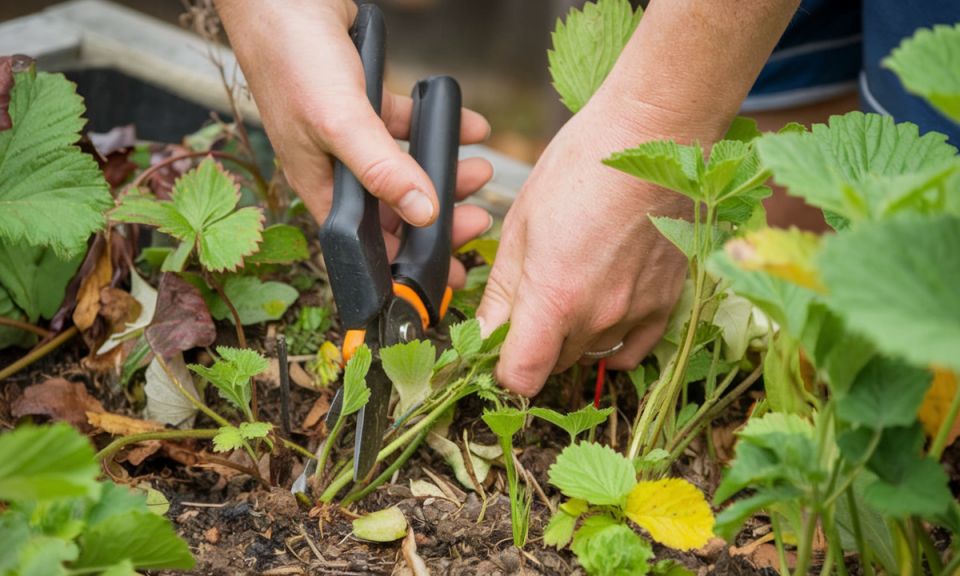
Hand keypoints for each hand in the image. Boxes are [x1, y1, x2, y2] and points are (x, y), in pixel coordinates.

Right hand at [216, 0, 493, 285]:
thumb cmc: (292, 58)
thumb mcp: (339, 122)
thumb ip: (382, 171)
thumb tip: (423, 213)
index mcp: (320, 186)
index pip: (368, 242)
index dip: (406, 262)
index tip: (446, 273)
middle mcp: (335, 167)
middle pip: (394, 209)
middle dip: (438, 218)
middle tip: (477, 222)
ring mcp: (351, 135)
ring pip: (406, 169)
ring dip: (445, 174)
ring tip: (480, 170)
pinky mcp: (365, 102)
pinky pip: (408, 126)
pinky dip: (440, 128)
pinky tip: (470, 127)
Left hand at [476, 94, 690, 395]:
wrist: (654, 137)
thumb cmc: (582, 167)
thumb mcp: (523, 223)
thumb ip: (503, 290)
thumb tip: (485, 333)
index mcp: (555, 298)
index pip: (521, 377)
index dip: (501, 370)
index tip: (495, 348)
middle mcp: (598, 317)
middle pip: (553, 364)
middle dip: (531, 344)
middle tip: (528, 301)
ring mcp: (637, 313)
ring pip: (589, 354)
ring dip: (570, 337)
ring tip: (568, 288)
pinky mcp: (666, 303)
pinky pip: (632, 350)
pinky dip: (611, 341)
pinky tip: (601, 310)